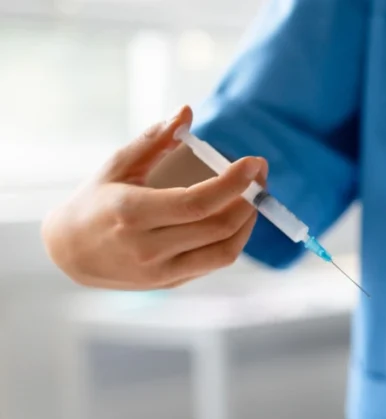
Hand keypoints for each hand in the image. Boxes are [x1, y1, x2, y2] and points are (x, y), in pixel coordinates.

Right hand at [42, 106, 266, 289]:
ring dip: (249, 222)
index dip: (234, 183)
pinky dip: (234, 238)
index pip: (198, 202)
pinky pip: (215, 261)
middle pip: (219, 227)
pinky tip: (237, 216)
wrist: (69, 253)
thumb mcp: (117, 166)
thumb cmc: (95, 201)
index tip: (255, 163)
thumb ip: (154, 140)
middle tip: (260, 175)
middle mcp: (148, 247)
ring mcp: (161, 270)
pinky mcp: (171, 283)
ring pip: (225, 250)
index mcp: (133, 213)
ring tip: (254, 196)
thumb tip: (187, 112)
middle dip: (250, 198)